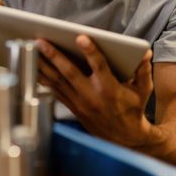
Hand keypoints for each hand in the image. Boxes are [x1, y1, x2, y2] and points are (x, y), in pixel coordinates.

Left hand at [36, 35, 154, 147]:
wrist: (123, 138)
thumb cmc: (134, 109)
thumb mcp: (143, 90)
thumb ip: (143, 70)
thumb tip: (144, 52)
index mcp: (110, 89)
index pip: (99, 67)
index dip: (91, 52)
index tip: (81, 37)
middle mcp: (91, 96)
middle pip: (69, 72)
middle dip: (54, 56)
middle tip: (41, 41)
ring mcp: (79, 102)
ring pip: (57, 80)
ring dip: (42, 64)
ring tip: (30, 48)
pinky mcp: (71, 106)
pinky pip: (54, 90)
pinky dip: (43, 77)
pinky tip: (33, 65)